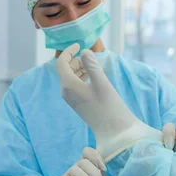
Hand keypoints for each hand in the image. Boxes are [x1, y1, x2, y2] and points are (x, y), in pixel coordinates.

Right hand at [56, 148, 107, 175]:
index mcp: (88, 164)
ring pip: (75, 169)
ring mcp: (69, 174)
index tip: (103, 169)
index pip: (87, 151)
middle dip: (94, 173)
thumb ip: (102, 172)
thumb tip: (100, 167)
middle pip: (83, 161)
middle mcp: (77, 166)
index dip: (96, 157)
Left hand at [57, 44, 160, 160]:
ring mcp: (71, 99)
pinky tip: (94, 78)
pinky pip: (75, 85)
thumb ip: (92, 65)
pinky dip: (82, 77)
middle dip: (77, 60)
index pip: (62, 63)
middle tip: (92, 59)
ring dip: (80, 68)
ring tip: (94, 67)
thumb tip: (84, 51)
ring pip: (71, 77)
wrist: (113, 130)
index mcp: (68, 85)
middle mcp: (66, 92)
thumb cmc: (109, 106)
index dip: (69, 51)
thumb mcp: (102, 83)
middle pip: (66, 69)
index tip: (80, 45)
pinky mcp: (77, 103)